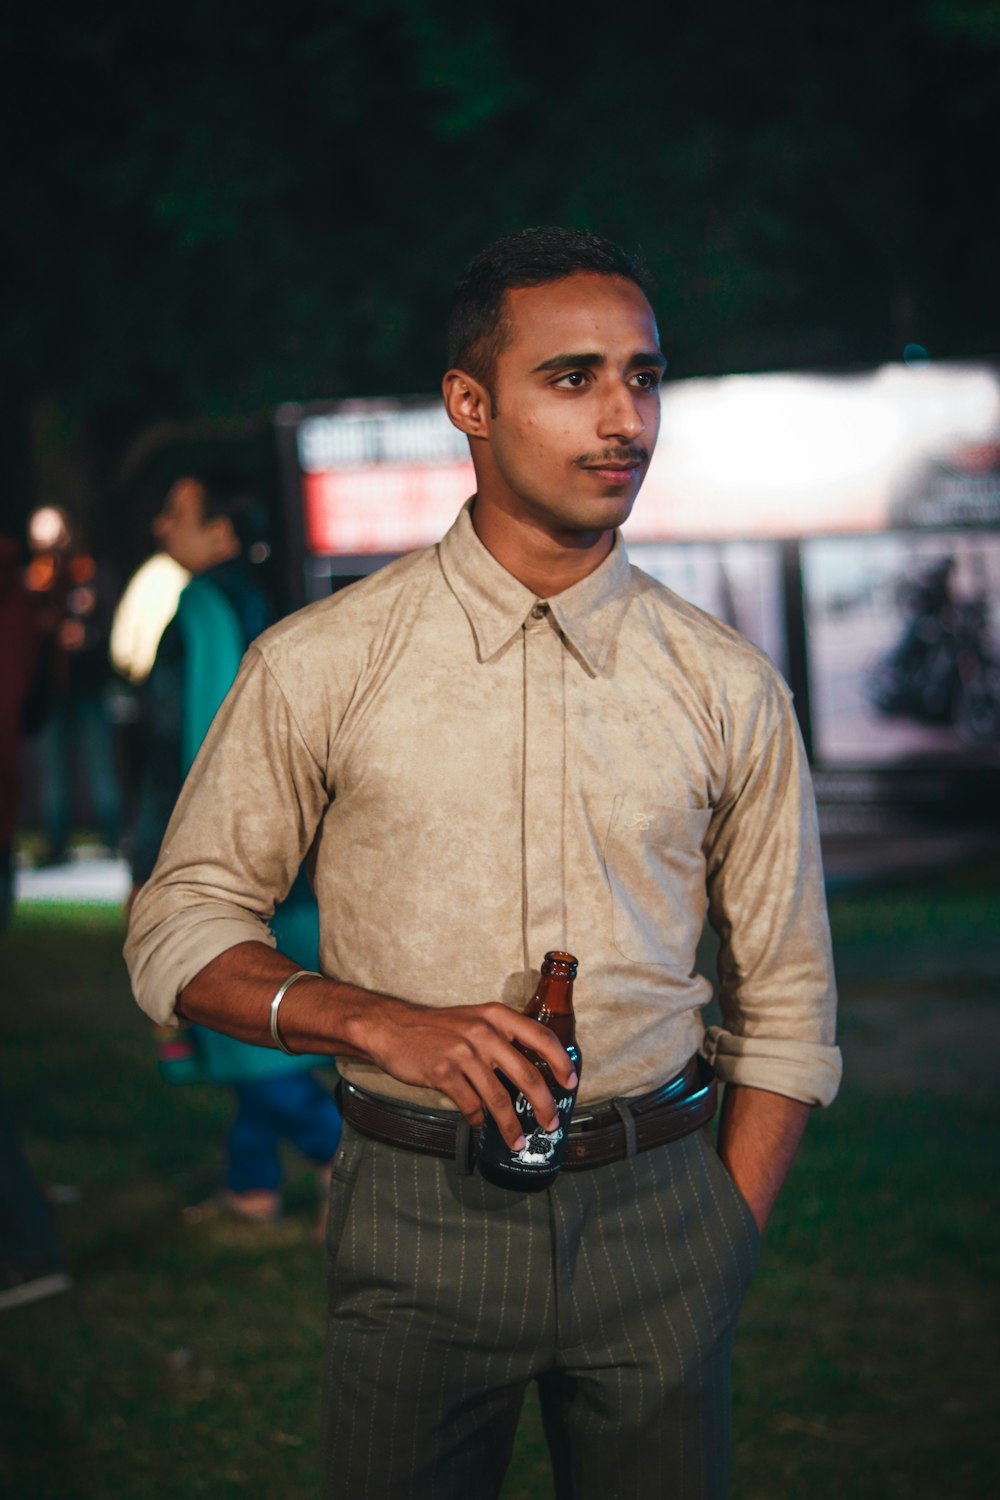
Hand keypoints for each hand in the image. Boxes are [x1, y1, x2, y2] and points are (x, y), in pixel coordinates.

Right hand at [365, 998, 578, 1149]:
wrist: (393, 1028)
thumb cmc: (439, 1028)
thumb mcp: (475, 1020)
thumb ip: (502, 1039)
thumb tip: (532, 1073)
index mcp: (497, 1016)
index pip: (541, 1036)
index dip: (560, 1062)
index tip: (570, 1083)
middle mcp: (484, 1032)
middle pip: (527, 1075)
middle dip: (543, 1105)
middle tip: (551, 1123)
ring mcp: (463, 1053)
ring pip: (499, 1098)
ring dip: (512, 1125)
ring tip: (519, 1141)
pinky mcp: (444, 1073)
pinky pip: (471, 1105)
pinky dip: (479, 1119)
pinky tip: (479, 1123)